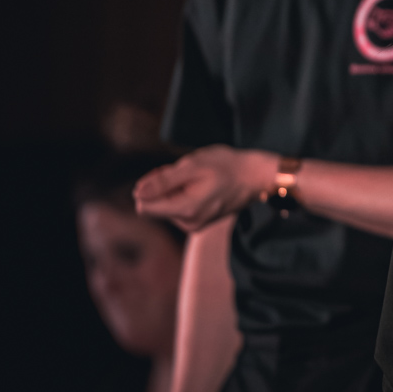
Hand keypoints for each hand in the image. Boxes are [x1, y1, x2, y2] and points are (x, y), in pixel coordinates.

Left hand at [134, 146, 273, 230]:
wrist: (255, 176)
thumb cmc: (226, 167)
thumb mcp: (192, 166)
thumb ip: (163, 181)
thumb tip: (137, 193)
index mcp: (185, 210)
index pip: (144, 207)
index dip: (149, 186)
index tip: (167, 173)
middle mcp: (188, 224)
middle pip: (156, 206)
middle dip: (163, 186)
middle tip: (185, 171)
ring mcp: (195, 225)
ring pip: (167, 206)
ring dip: (175, 189)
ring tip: (197, 177)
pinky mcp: (200, 222)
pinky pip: (180, 208)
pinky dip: (184, 194)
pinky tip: (201, 184)